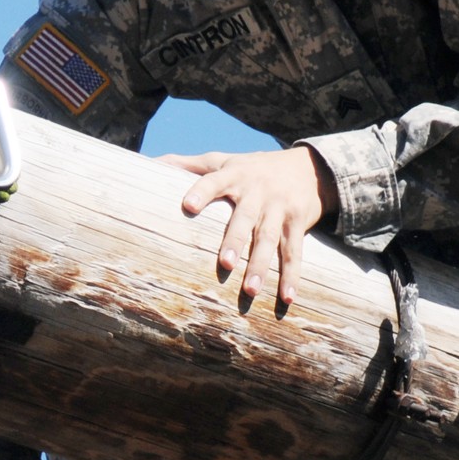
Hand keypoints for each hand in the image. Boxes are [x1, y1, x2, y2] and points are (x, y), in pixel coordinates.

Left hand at [160, 146, 336, 306]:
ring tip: (250, 290)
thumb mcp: (222, 160)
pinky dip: (292, 276)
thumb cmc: (252, 168)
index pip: (215, 181)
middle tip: (226, 264)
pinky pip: (295, 252)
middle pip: (245, 218)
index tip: (188, 206)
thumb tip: (149, 162)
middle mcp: (258, 192)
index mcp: (234, 175)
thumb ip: (187, 164)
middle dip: (236, 241)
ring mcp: (279, 208)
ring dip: (261, 266)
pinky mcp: (298, 223)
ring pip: (270, 239)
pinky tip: (287, 299)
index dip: (202, 192)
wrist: (309, 167)